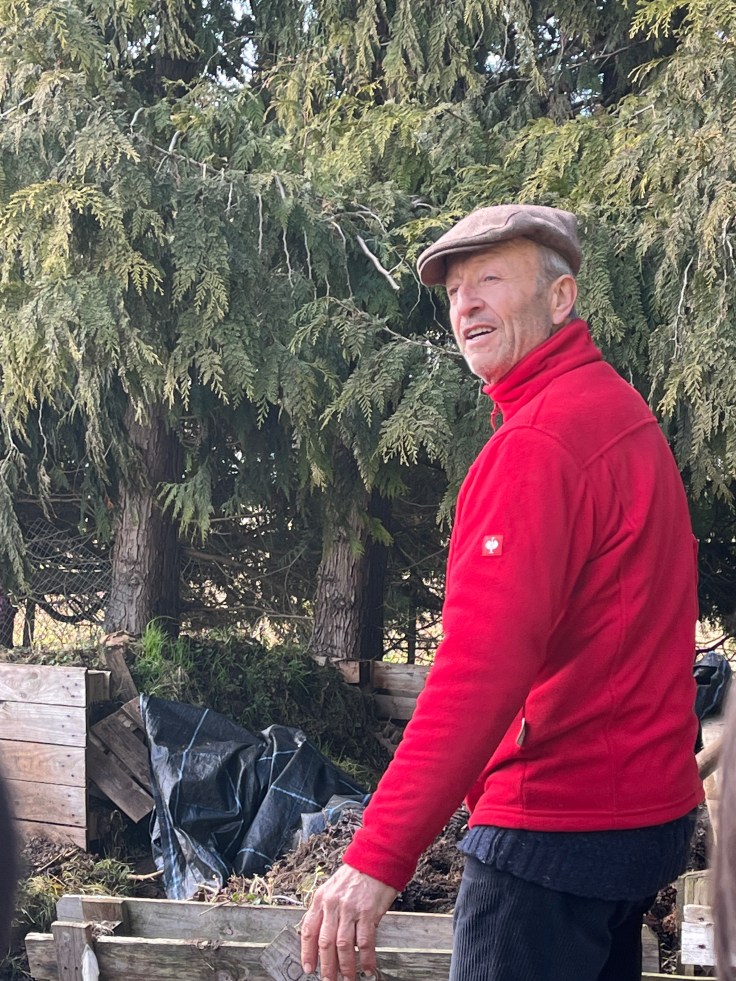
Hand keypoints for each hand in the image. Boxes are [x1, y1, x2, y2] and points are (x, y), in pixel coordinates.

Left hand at [300, 863, 397, 979]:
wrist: (376, 858)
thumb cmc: (357, 873)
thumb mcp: (333, 887)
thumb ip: (327, 909)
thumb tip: (324, 936)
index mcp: (321, 898)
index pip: (309, 930)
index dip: (307, 952)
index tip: (308, 968)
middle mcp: (333, 905)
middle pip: (325, 943)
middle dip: (327, 967)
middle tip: (329, 980)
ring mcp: (350, 909)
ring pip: (343, 946)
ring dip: (346, 967)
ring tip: (348, 978)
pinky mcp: (368, 912)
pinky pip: (365, 942)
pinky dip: (366, 958)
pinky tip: (368, 968)